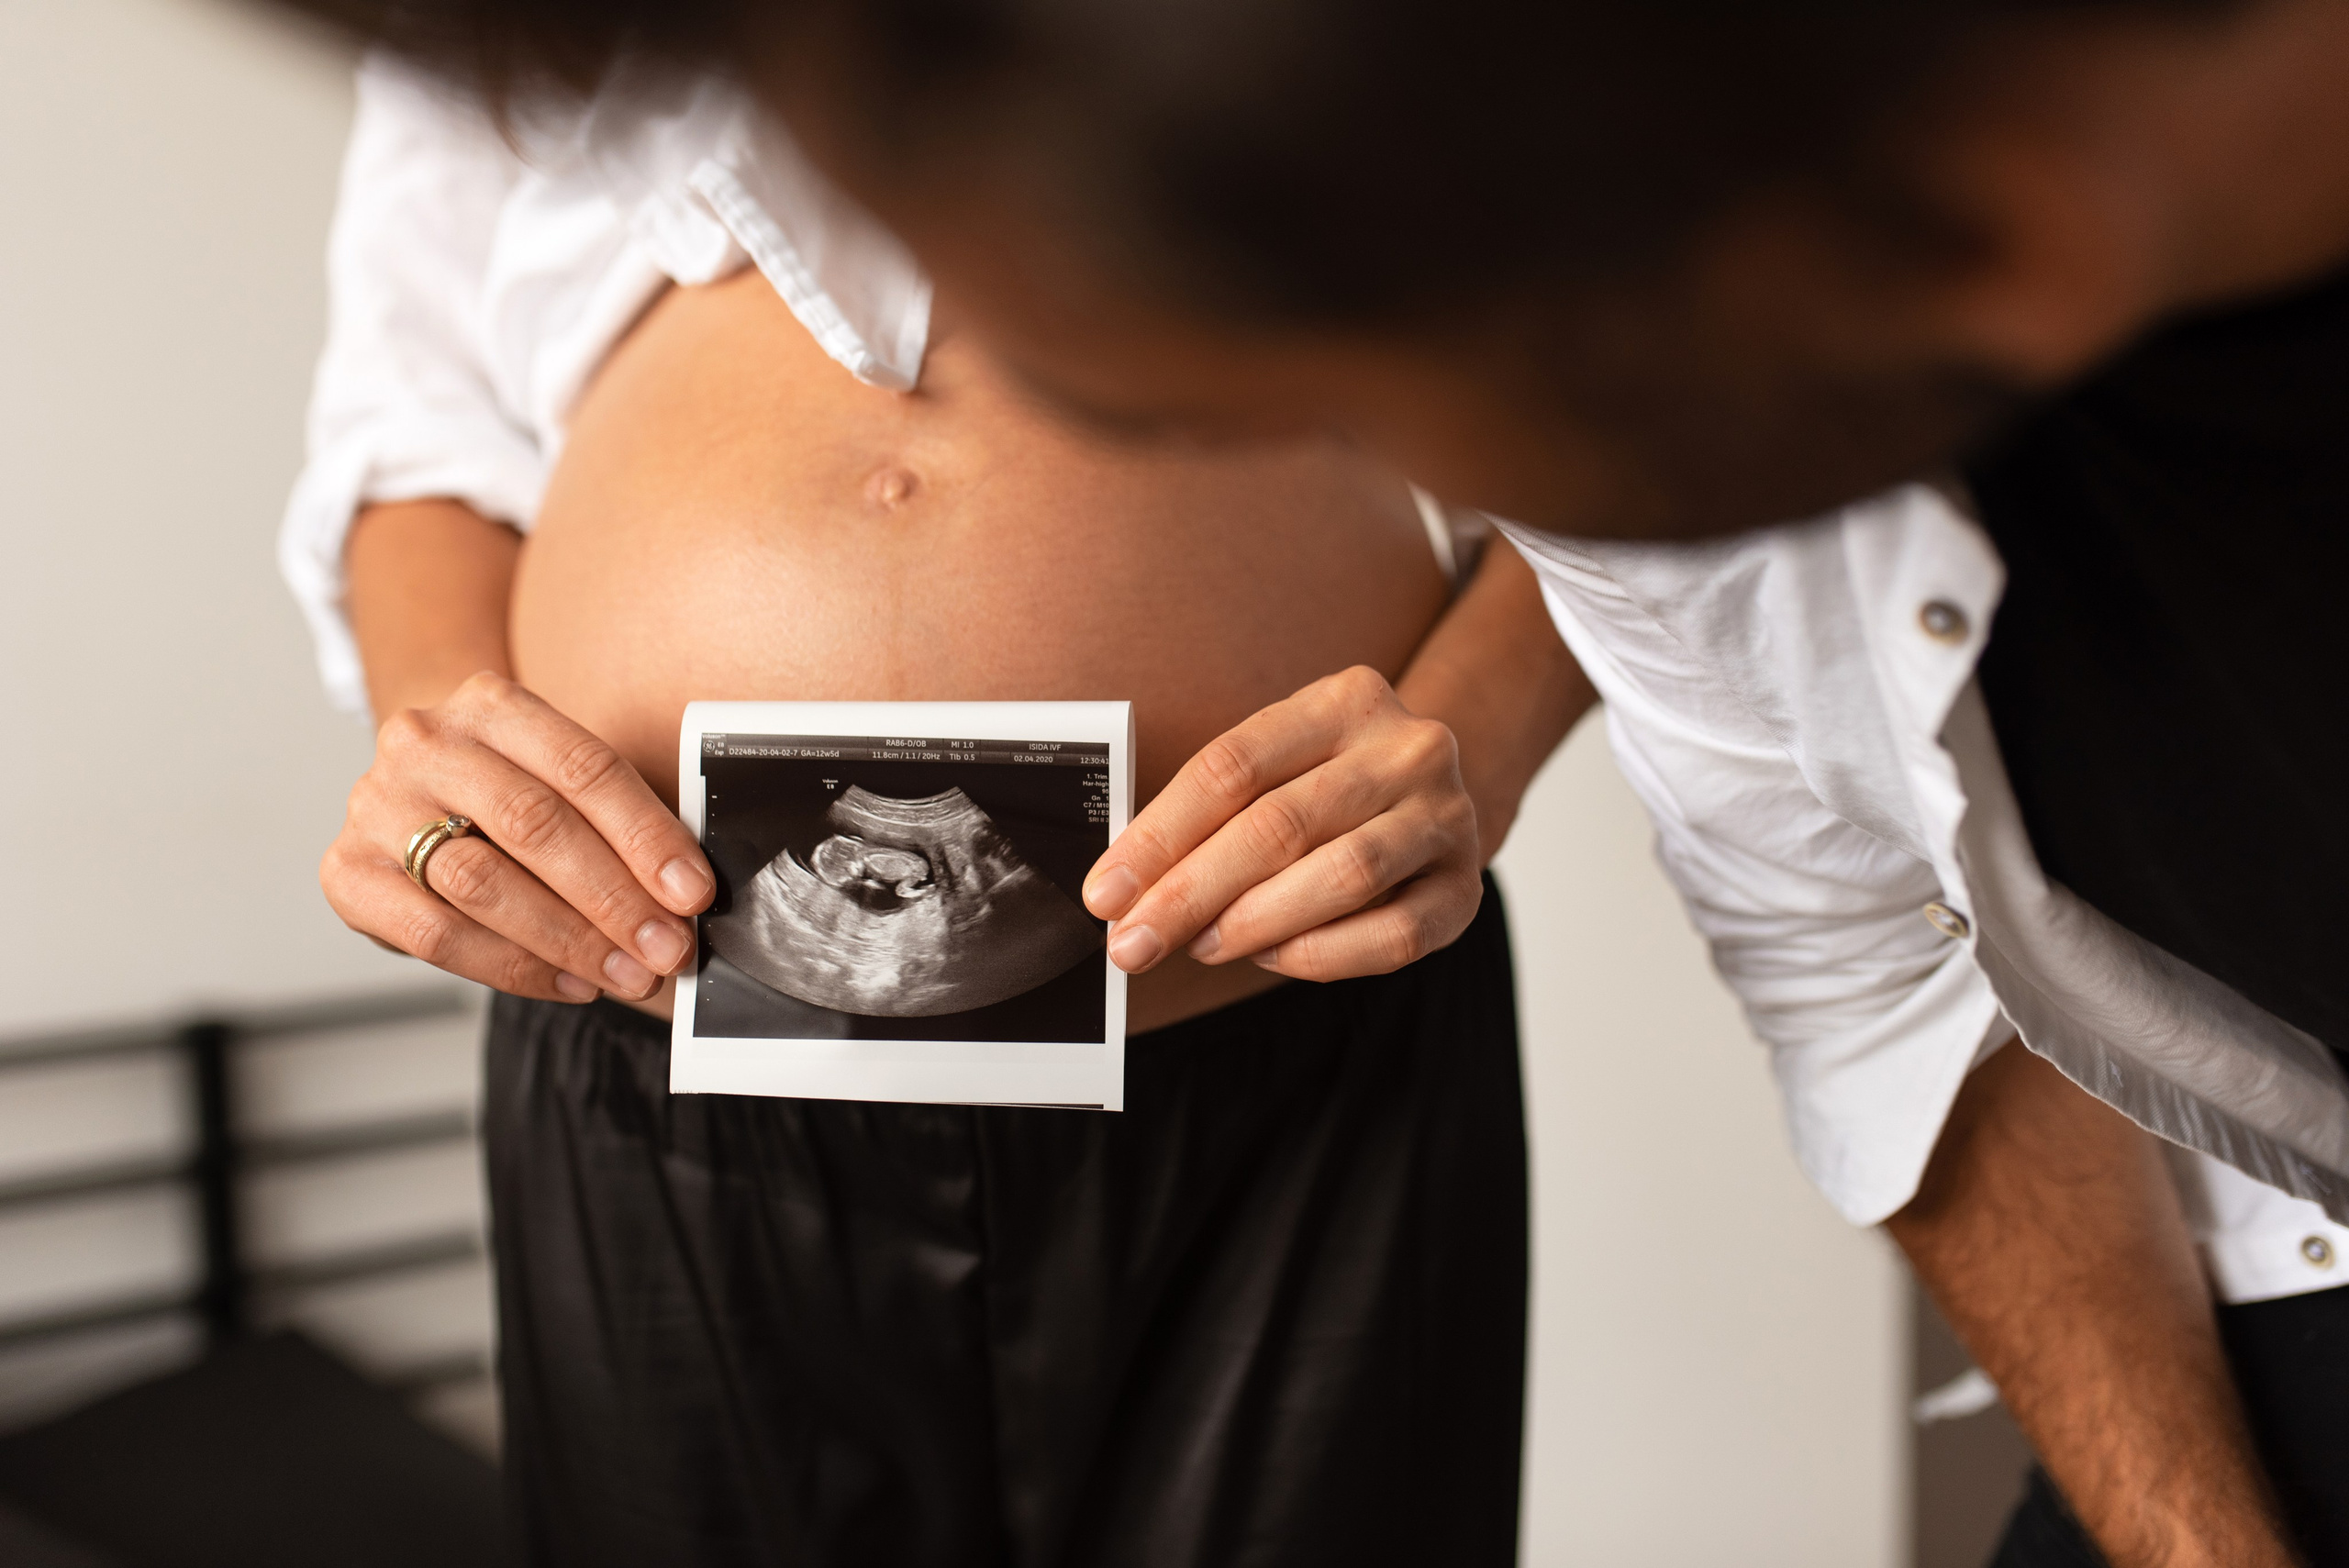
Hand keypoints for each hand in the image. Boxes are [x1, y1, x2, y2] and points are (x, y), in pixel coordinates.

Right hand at [323, 672, 712, 1001]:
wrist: (416, 791)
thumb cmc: (511, 790)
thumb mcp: (561, 778)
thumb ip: (618, 821)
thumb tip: (685, 896)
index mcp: (492, 703)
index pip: (584, 768)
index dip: (645, 834)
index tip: (691, 890)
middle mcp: (424, 743)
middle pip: (533, 824)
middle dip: (613, 897)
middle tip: (666, 947)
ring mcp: (376, 805)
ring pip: (483, 882)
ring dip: (569, 939)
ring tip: (626, 973)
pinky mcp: (347, 872)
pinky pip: (437, 934)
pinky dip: (512, 967)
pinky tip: (568, 983)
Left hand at [1084, 666, 1482, 981]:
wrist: (1433, 799)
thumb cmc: (1331, 785)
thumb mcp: (1278, 765)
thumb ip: (1213, 810)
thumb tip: (1127, 885)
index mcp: (1346, 700)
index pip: (1232, 767)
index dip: (1159, 836)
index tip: (1108, 892)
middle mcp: (1406, 750)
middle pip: (1279, 825)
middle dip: (1190, 893)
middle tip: (1135, 941)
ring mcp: (1446, 818)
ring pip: (1341, 876)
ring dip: (1253, 922)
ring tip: (1200, 946)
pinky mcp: (1464, 889)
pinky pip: (1391, 936)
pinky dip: (1318, 954)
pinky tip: (1269, 957)